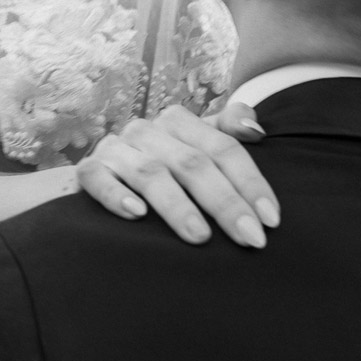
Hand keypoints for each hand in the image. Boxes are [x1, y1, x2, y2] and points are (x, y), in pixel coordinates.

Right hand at [77, 101, 278, 248]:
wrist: (103, 172)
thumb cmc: (163, 160)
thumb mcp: (196, 140)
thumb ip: (228, 128)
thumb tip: (257, 130)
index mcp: (179, 121)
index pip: (223, 148)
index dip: (250, 182)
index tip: (271, 219)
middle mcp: (148, 131)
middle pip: (193, 164)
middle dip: (225, 203)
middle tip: (250, 238)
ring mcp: (117, 150)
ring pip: (151, 174)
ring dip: (178, 207)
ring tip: (201, 237)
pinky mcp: (89, 171)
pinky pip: (99, 179)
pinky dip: (117, 196)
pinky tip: (136, 216)